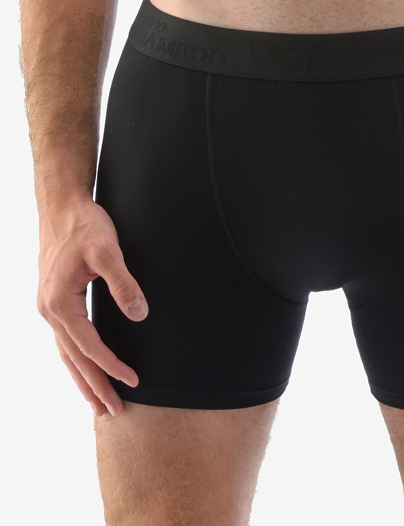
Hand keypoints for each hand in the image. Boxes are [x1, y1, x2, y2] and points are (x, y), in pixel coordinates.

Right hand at [36, 195, 148, 417]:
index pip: (89, 346)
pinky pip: (65, 341)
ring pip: (66, 354)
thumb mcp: (107, 251)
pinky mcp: (54, 302)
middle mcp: (49, 311)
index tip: (133, 381)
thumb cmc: (84, 226)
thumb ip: (123, 284)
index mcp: (60, 303)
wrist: (62, 207)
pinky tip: (84, 369)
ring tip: (97, 405)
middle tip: (113, 412)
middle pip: (74, 359)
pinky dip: (75, 360)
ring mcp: (49, 308)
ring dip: (82, 379)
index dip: (112, 365)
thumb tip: (139, 314)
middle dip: (94, 387)